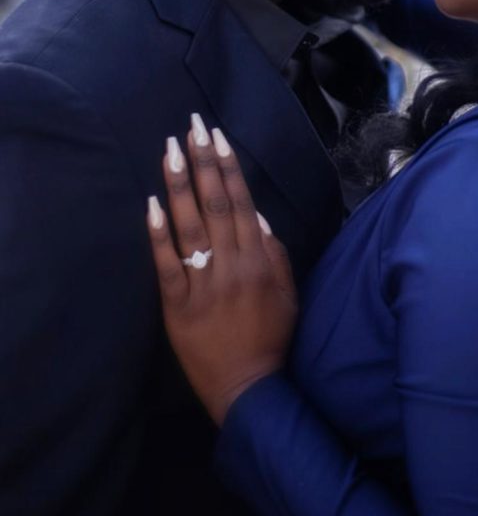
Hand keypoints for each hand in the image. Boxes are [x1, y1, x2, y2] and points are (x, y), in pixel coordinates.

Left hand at [147, 116, 297, 425]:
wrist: (249, 388)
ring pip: (190, 227)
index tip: (216, 136)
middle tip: (191, 127)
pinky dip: (159, 235)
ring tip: (170, 150)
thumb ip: (273, 250)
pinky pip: (167, 266)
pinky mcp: (178, 307)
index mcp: (259, 260)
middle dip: (203, 162)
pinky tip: (152, 205)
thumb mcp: (287, 292)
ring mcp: (203, 285)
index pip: (241, 202)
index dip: (227, 167)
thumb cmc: (271, 337)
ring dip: (179, 186)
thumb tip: (254, 212)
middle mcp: (232, 266)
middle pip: (215, 205)